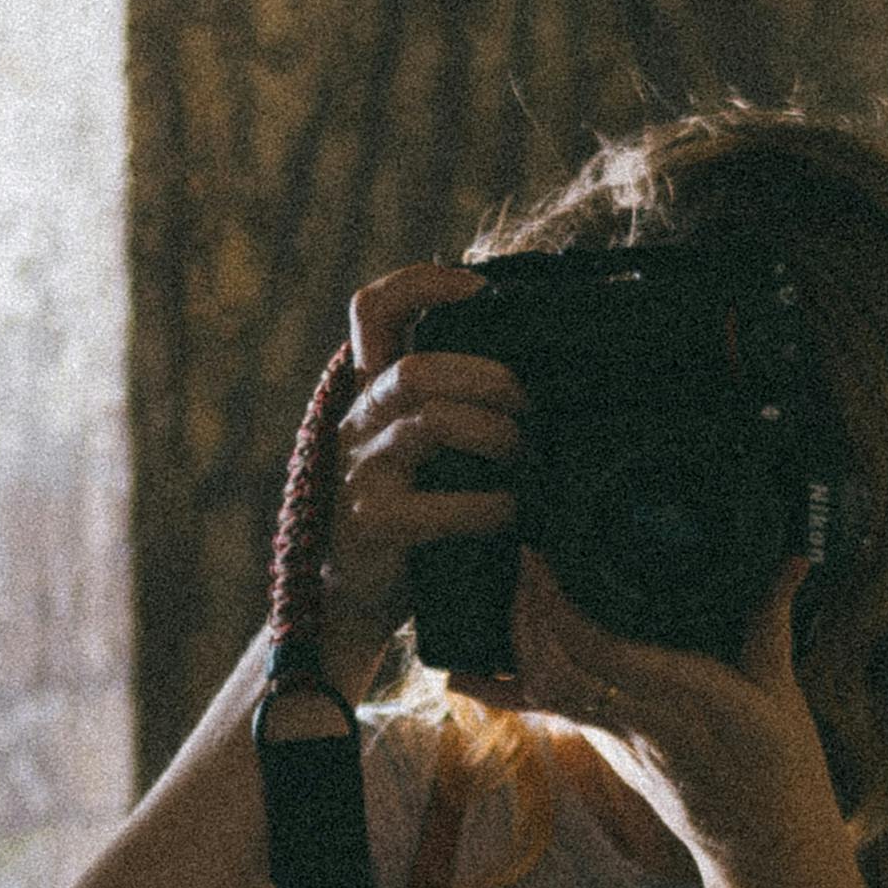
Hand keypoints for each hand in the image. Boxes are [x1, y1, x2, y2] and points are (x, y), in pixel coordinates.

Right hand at [313, 268, 522, 698]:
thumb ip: (451, 409)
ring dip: (492, 433)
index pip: (374, 310)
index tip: (480, 289)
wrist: (349, 604)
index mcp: (371, 394)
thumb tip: (537, 382)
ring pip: (426, 420)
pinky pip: (440, 504)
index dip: (423, 283)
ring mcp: (360, 475)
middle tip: (528, 405)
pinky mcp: (374, 526)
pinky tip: (512, 515)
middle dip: (486, 377)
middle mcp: (358, 424)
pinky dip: (490, 505)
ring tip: (523, 455)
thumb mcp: (418, 451)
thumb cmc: (405, 517)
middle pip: (415, 369)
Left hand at [507, 551, 849, 887]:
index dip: (560, 608)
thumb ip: (773, 620)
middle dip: (526, 613)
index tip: (540, 558)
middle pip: (559, 668)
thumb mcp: (783, 694)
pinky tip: (463, 673)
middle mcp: (644, 724)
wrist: (762, 849)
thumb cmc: (781, 770)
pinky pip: (550, 714)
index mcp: (690, 703)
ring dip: (516, 641)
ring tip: (507, 588)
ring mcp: (619, 742)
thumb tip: (792, 558)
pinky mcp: (608, 750)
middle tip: (520, 557)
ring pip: (547, 691)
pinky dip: (504, 690)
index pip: (605, 653)